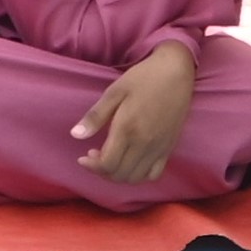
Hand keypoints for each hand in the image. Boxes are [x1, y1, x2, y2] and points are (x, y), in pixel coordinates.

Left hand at [71, 43, 200, 186]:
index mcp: (127, 130)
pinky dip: (140, 175)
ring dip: (119, 175)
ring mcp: (159, 148)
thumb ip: (95, 116)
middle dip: (102, 171)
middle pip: (120, 174)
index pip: (107, 164)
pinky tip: (131, 162)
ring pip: (136, 177)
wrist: (175, 73)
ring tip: (111, 158)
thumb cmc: (142, 79)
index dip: (92, 166)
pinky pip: (154, 174)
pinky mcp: (169, 148)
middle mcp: (144, 144)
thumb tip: (75, 135)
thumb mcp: (114, 92)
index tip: (83, 157)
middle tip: (95, 155)